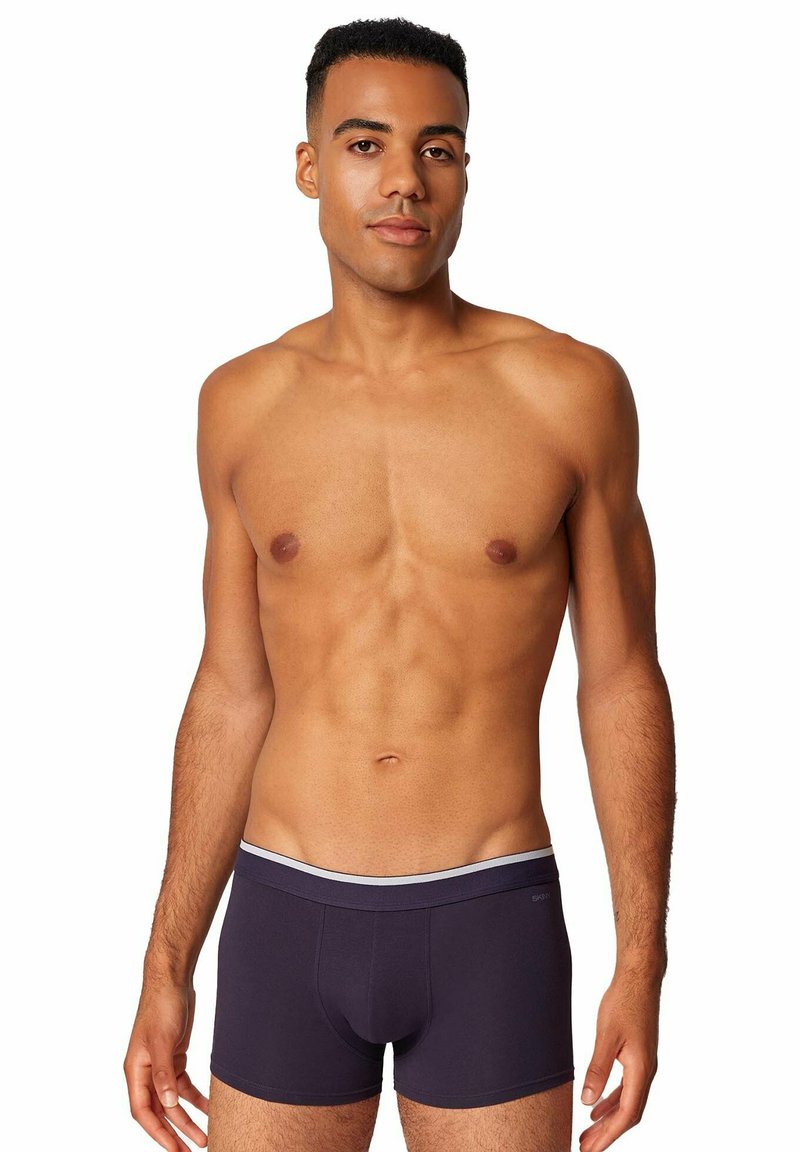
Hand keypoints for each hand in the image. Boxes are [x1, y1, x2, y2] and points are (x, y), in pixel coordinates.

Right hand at [124, 981, 208, 1150]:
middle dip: (174, 1133)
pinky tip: (210, 1109)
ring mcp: (160, 1065)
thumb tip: (167, 1105)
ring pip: (173, 1102)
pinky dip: (196, 1098)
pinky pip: (184, 1086)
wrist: (172, 979)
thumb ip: (163, 1073)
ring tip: (205, 1138)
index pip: (143, 1111)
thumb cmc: (161, 1005)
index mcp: (135, 1070)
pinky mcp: (175, 1057)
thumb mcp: (162, 1040)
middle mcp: (145, 1071)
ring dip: (187, 1120)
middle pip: (159, 1111)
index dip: (157, 1133)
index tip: (174, 1149)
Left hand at [578, 969, 660, 1151]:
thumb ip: (598, 1069)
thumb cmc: (624, 1002)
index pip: (627, 1114)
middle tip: (585, 1148)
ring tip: (587, 1133)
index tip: (591, 1149)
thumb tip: (587, 1101)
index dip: (609, 1135)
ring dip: (608, 1119)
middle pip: (628, 1114)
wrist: (640, 978)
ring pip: (627, 1102)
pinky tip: (596, 1107)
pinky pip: (626, 1088)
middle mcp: (646, 1072)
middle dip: (607, 1133)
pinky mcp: (638, 1056)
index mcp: (641, 1070)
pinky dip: (611, 1101)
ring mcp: (644, 1064)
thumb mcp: (606, 1036)